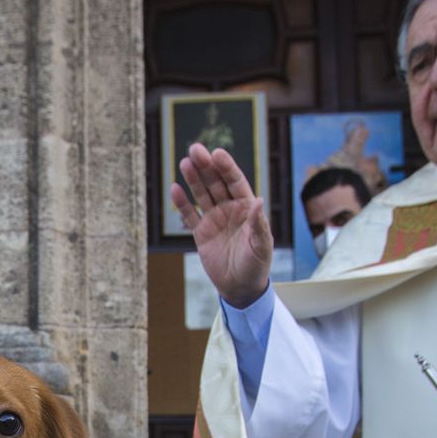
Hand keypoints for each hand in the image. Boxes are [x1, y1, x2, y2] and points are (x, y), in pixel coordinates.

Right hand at [169, 142, 273, 307]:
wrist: (241, 287)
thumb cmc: (256, 266)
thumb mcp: (262, 246)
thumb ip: (259, 223)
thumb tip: (259, 200)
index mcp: (247, 208)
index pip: (235, 182)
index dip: (226, 167)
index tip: (217, 154)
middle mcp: (230, 209)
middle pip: (216, 182)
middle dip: (206, 166)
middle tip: (195, 150)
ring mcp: (214, 219)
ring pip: (202, 194)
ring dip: (193, 178)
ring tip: (184, 162)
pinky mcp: (201, 233)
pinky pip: (190, 215)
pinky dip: (182, 203)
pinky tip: (174, 189)